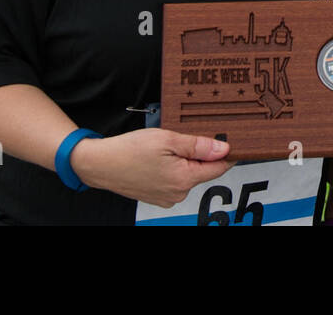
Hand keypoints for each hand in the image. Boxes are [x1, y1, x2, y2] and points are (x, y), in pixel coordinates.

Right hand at [71, 128, 233, 207]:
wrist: (99, 164)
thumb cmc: (129, 150)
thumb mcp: (167, 139)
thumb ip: (198, 145)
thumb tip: (223, 149)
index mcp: (183, 180)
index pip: (219, 168)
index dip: (227, 152)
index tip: (233, 140)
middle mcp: (178, 194)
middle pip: (203, 170)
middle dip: (201, 153)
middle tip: (188, 135)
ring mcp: (167, 197)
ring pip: (188, 174)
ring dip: (185, 160)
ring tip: (167, 146)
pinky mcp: (157, 196)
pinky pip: (174, 179)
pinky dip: (172, 167)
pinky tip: (159, 157)